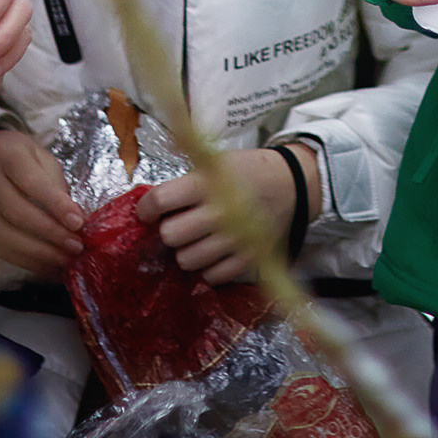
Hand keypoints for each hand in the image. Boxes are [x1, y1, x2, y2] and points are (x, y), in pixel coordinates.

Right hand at [0, 129, 83, 278]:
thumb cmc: (18, 156)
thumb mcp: (41, 158)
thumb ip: (56, 185)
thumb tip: (75, 221)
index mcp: (5, 151)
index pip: (31, 182)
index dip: (56, 205)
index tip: (78, 223)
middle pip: (16, 212)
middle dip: (50, 234)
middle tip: (75, 247)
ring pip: (3, 235)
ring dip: (38, 253)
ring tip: (63, 261)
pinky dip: (23, 260)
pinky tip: (45, 265)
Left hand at [137, 144, 320, 285]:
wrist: (290, 184)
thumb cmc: (246, 171)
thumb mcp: (215, 163)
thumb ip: (185, 183)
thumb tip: (150, 202)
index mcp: (209, 183)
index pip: (161, 200)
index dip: (146, 208)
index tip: (147, 211)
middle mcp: (221, 212)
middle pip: (170, 235)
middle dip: (168, 230)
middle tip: (177, 224)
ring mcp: (235, 239)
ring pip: (187, 260)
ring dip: (186, 250)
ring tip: (195, 239)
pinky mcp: (248, 259)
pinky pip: (211, 275)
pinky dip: (208, 266)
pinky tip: (213, 251)